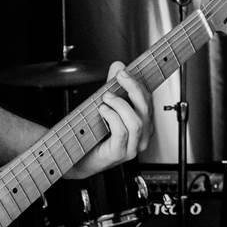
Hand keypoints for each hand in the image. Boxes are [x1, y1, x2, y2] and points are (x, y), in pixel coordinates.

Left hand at [66, 63, 151, 179]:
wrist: (78, 160)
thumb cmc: (94, 136)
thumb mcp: (106, 107)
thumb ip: (114, 87)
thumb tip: (118, 66)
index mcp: (144, 125)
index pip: (148, 101)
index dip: (139, 84)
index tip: (125, 72)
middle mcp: (142, 137)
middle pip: (147, 109)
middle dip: (133, 89)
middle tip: (120, 77)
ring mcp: (132, 147)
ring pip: (136, 121)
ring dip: (121, 105)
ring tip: (107, 97)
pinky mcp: (120, 153)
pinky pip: (122, 132)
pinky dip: (112, 117)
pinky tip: (103, 111)